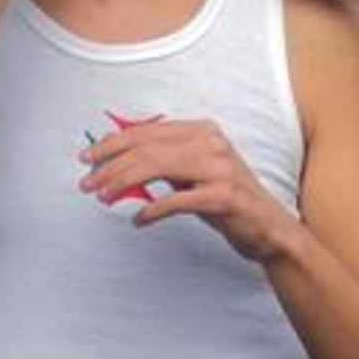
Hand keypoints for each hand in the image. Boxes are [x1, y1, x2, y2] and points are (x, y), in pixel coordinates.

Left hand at [79, 119, 299, 262]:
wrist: (270, 228)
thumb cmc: (227, 200)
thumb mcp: (193, 175)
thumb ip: (164, 164)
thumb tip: (118, 163)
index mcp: (202, 131)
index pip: (147, 131)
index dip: (112, 144)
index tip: (88, 159)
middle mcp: (211, 143)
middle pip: (147, 148)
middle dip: (110, 165)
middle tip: (88, 183)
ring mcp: (220, 168)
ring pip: (157, 167)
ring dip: (123, 183)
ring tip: (104, 198)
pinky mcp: (224, 196)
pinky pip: (177, 200)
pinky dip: (152, 210)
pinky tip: (139, 220)